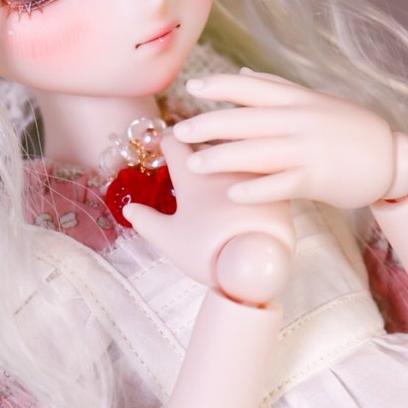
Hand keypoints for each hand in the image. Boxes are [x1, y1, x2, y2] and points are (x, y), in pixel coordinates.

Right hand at [123, 134, 294, 301]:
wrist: (256, 264)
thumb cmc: (207, 251)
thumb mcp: (168, 238)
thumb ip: (146, 221)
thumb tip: (128, 208)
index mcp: (193, 173)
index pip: (176, 142)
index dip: (167, 142)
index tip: (164, 144)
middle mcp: (223, 164)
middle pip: (207, 142)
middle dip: (196, 144)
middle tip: (190, 154)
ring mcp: (252, 172)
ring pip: (237, 151)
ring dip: (227, 154)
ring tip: (221, 164)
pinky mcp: (278, 185)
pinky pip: (262, 169)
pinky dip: (252, 170)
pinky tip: (251, 182)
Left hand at [175, 69, 407, 207]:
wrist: (392, 159)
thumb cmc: (349, 130)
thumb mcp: (316, 102)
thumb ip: (279, 89)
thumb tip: (243, 72)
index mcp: (298, 99)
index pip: (252, 88)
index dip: (221, 86)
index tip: (192, 87)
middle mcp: (300, 120)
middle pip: (246, 120)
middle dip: (209, 125)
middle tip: (180, 133)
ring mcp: (308, 149)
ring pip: (258, 152)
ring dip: (223, 158)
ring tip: (193, 165)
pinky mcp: (318, 178)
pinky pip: (281, 183)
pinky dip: (256, 188)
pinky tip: (232, 193)